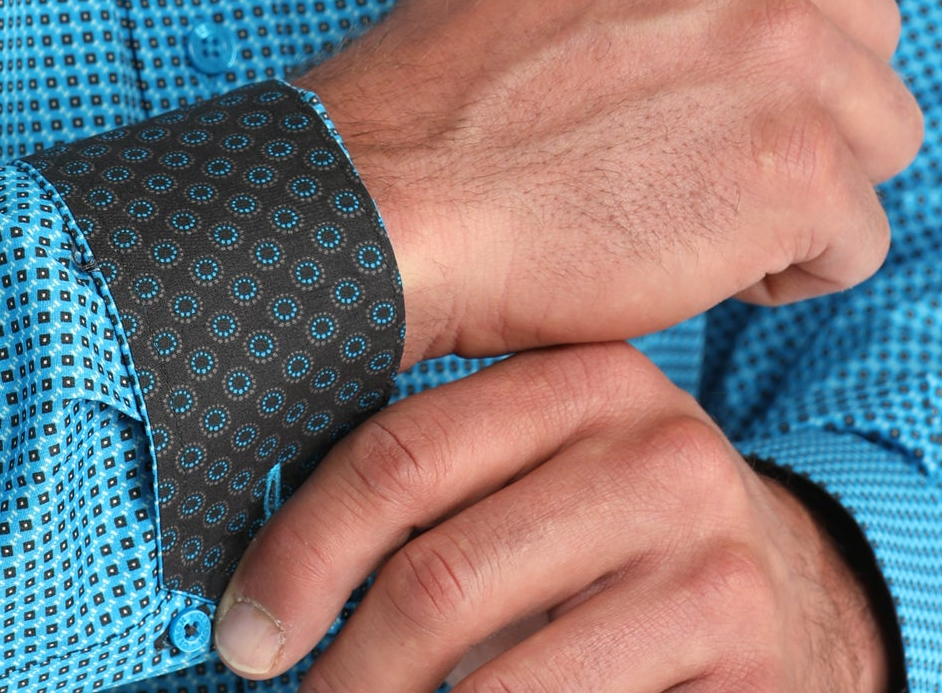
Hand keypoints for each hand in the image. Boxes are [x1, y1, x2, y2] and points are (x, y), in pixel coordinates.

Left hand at [211, 342, 890, 690]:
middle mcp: (654, 450)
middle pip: (438, 576)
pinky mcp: (744, 657)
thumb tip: (269, 566)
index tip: (247, 633)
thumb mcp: (547, 466)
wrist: (793, 590)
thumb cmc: (619, 529)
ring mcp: (707, 557)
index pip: (399, 457)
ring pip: (494, 678)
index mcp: (582, 377)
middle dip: (346, 667)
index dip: (302, 554)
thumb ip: (442, 478)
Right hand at [294, 0, 921, 368]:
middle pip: (863, 33)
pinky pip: (858, 238)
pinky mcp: (796, 160)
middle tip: (694, 154)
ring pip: (879, 132)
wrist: (389, 192)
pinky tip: (693, 260)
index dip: (784, 16)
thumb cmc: (445, 87)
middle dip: (800, 104)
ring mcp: (777, 41)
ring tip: (694, 209)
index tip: (722, 73)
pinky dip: (788, 270)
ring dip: (803, 184)